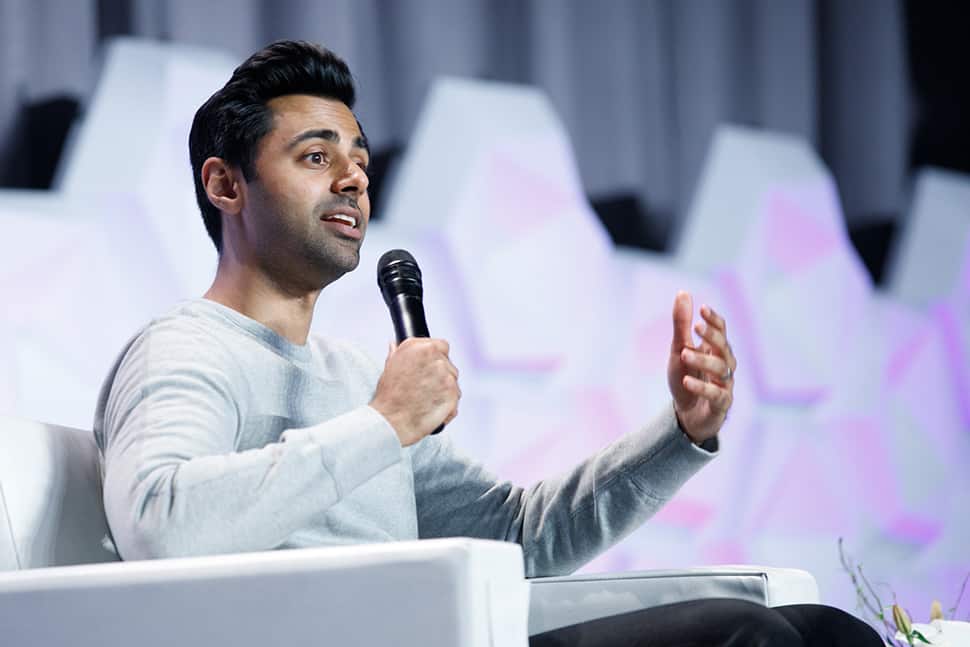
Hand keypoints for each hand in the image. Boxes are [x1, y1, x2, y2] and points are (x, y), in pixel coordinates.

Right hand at [370, 338, 460, 446]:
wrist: (391, 421)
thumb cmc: (388, 396)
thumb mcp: (389, 368)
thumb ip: (397, 353)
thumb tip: (394, 345)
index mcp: (421, 348)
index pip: (442, 345)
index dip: (436, 357)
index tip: (429, 366)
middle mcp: (436, 359)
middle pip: (448, 363)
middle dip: (440, 374)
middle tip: (425, 387)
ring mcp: (447, 377)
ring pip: (452, 380)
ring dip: (444, 388)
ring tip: (426, 399)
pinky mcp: (453, 393)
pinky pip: (456, 396)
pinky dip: (448, 402)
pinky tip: (433, 407)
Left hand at [666, 291, 735, 443]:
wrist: (686, 416)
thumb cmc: (686, 378)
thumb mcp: (678, 349)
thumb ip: (681, 324)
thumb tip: (683, 292)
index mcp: (716, 350)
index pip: (721, 331)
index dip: (714, 320)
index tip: (702, 309)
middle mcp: (725, 365)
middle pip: (724, 347)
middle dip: (712, 336)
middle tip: (696, 327)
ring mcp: (725, 385)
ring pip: (721, 369)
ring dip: (703, 360)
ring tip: (684, 354)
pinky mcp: (721, 404)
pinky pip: (716, 394)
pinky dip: (702, 387)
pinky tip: (687, 380)